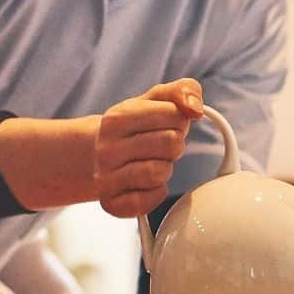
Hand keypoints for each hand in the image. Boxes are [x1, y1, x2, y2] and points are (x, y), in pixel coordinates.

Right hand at [95, 78, 203, 217]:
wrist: (97, 155)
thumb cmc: (135, 125)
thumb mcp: (156, 99)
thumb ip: (184, 90)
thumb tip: (195, 109)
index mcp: (116, 117)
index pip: (175, 114)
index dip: (179, 119)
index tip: (166, 123)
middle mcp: (106, 148)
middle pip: (171, 144)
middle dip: (175, 144)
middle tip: (160, 145)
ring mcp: (105, 178)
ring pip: (160, 173)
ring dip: (166, 168)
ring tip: (152, 162)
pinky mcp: (112, 204)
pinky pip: (152, 200)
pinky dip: (157, 192)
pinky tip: (146, 184)